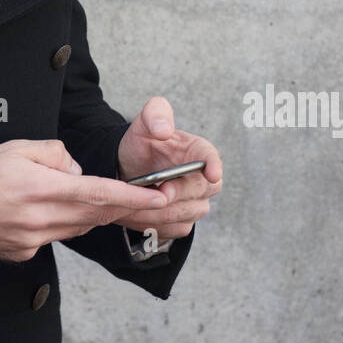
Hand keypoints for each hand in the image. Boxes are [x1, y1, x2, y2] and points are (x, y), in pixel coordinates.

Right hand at [0, 138, 170, 261]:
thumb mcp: (17, 147)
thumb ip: (56, 154)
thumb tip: (78, 171)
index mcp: (41, 188)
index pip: (98, 193)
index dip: (133, 197)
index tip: (159, 197)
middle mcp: (41, 219)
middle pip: (95, 214)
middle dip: (123, 207)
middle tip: (147, 198)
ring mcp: (33, 241)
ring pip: (78, 227)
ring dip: (92, 214)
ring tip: (90, 197)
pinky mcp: (25, 254)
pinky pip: (56, 237)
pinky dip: (62, 223)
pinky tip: (47, 211)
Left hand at [114, 96, 222, 240]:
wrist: (127, 168)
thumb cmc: (141, 144)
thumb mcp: (144, 122)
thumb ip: (155, 115)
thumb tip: (165, 129)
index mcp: (198, 151)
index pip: (212, 158)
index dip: (214, 166)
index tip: (211, 174)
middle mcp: (203, 180)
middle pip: (199, 191)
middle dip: (177, 193)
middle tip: (156, 192)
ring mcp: (196, 202)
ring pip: (186, 213)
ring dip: (160, 211)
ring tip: (135, 204)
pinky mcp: (184, 221)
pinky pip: (175, 228)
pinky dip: (155, 223)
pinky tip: (137, 214)